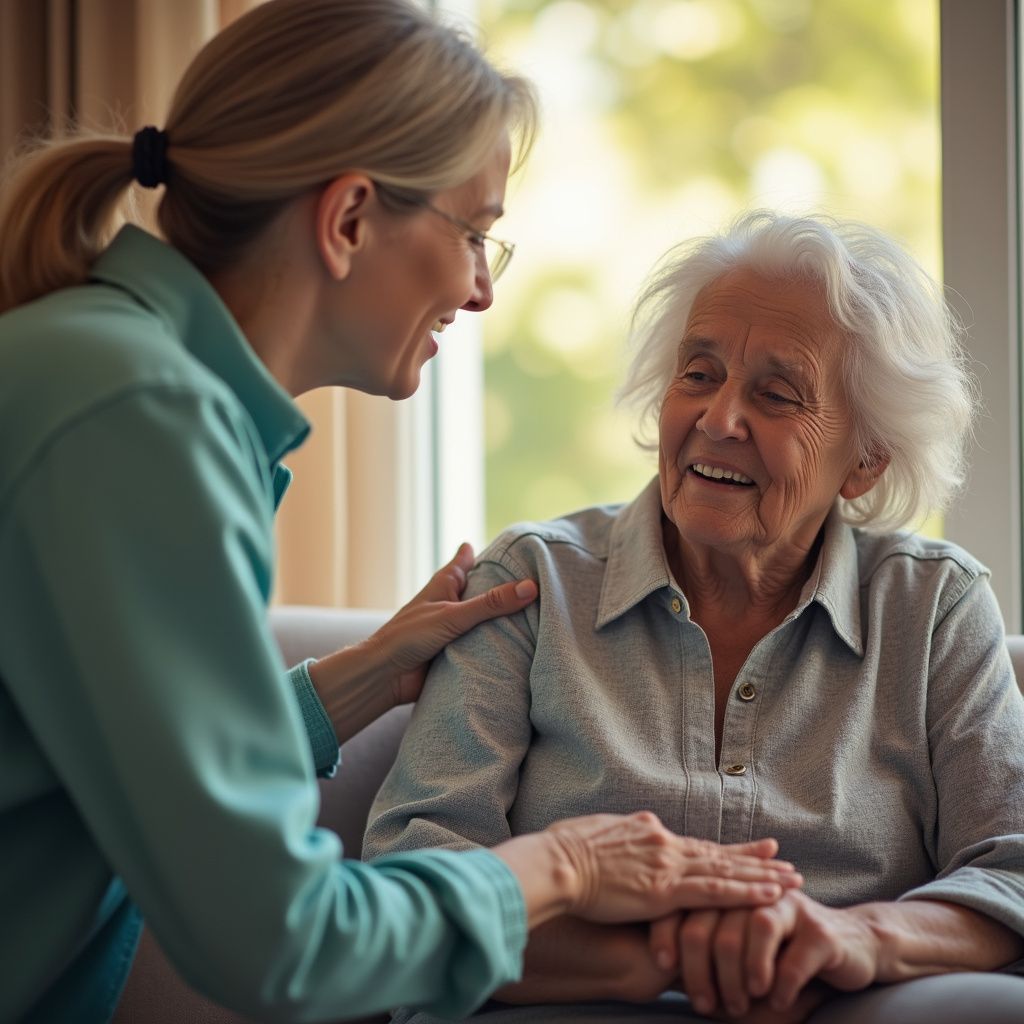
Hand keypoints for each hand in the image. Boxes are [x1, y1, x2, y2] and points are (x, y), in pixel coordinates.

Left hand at [364, 542, 536, 705]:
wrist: (385, 677)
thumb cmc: (409, 637)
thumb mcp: (453, 615)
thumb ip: (491, 603)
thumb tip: (531, 587)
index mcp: (444, 584)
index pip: (467, 560)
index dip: (487, 553)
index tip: (512, 546)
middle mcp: (450, 603)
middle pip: (481, 590)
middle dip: (503, 588)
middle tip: (535, 580)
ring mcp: (453, 628)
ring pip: (483, 619)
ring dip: (502, 620)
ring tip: (537, 613)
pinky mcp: (456, 652)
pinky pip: (482, 645)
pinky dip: (496, 644)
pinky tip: (519, 645)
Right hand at [545, 812, 801, 922]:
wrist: (555, 862)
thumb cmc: (562, 851)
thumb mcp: (596, 834)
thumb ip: (619, 836)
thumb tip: (626, 834)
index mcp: (646, 830)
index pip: (692, 844)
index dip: (722, 849)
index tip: (745, 850)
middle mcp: (663, 843)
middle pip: (716, 853)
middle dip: (753, 859)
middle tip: (785, 860)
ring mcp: (667, 865)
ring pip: (725, 871)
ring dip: (761, 877)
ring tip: (791, 880)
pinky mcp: (665, 890)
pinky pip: (715, 892)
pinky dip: (745, 893)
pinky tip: (769, 896)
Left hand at [651, 890, 877, 1017]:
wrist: (849, 948)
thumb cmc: (781, 956)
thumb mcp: (738, 953)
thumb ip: (705, 956)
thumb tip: (663, 976)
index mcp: (729, 892)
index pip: (686, 904)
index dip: (670, 933)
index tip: (662, 967)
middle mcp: (754, 894)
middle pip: (714, 921)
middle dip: (704, 968)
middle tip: (705, 1004)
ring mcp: (790, 908)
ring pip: (752, 929)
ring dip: (741, 973)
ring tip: (739, 1003)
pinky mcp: (822, 932)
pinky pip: (795, 955)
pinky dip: (781, 984)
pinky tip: (775, 1001)